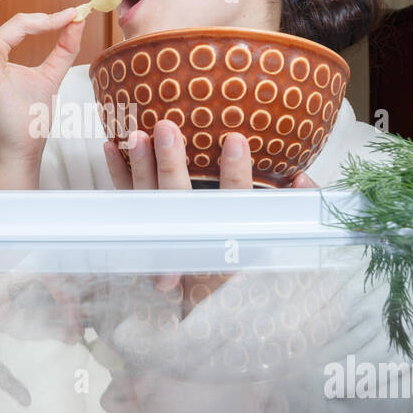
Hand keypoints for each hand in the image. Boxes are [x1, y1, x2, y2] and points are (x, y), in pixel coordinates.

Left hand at [102, 120, 317, 293]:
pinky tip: (109, 145)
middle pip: (177, 202)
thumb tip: (302, 179)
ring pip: (145, 200)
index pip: (232, 205)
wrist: (207, 285)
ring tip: (136, 135)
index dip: (234, 175)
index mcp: (227, 238)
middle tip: (166, 127)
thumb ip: (299, 206)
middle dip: (169, 164)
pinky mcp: (140, 226)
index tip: (235, 140)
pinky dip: (117, 173)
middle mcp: (191, 239)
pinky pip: (124, 199)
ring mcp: (161, 233)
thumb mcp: (279, 230)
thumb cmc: (250, 240)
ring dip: (139, 167)